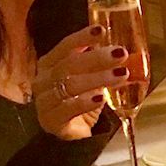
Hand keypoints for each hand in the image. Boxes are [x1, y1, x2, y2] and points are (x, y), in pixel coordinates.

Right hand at [33, 26, 128, 140]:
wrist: (72, 135)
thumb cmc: (80, 101)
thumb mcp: (91, 78)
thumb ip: (101, 64)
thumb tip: (123, 50)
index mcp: (50, 64)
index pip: (65, 46)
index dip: (82, 37)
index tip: (102, 30)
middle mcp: (42, 80)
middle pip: (68, 64)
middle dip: (96, 58)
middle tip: (120, 54)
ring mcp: (44, 101)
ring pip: (68, 85)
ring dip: (96, 78)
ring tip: (120, 75)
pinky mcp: (51, 122)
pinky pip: (66, 109)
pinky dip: (84, 102)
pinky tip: (100, 98)